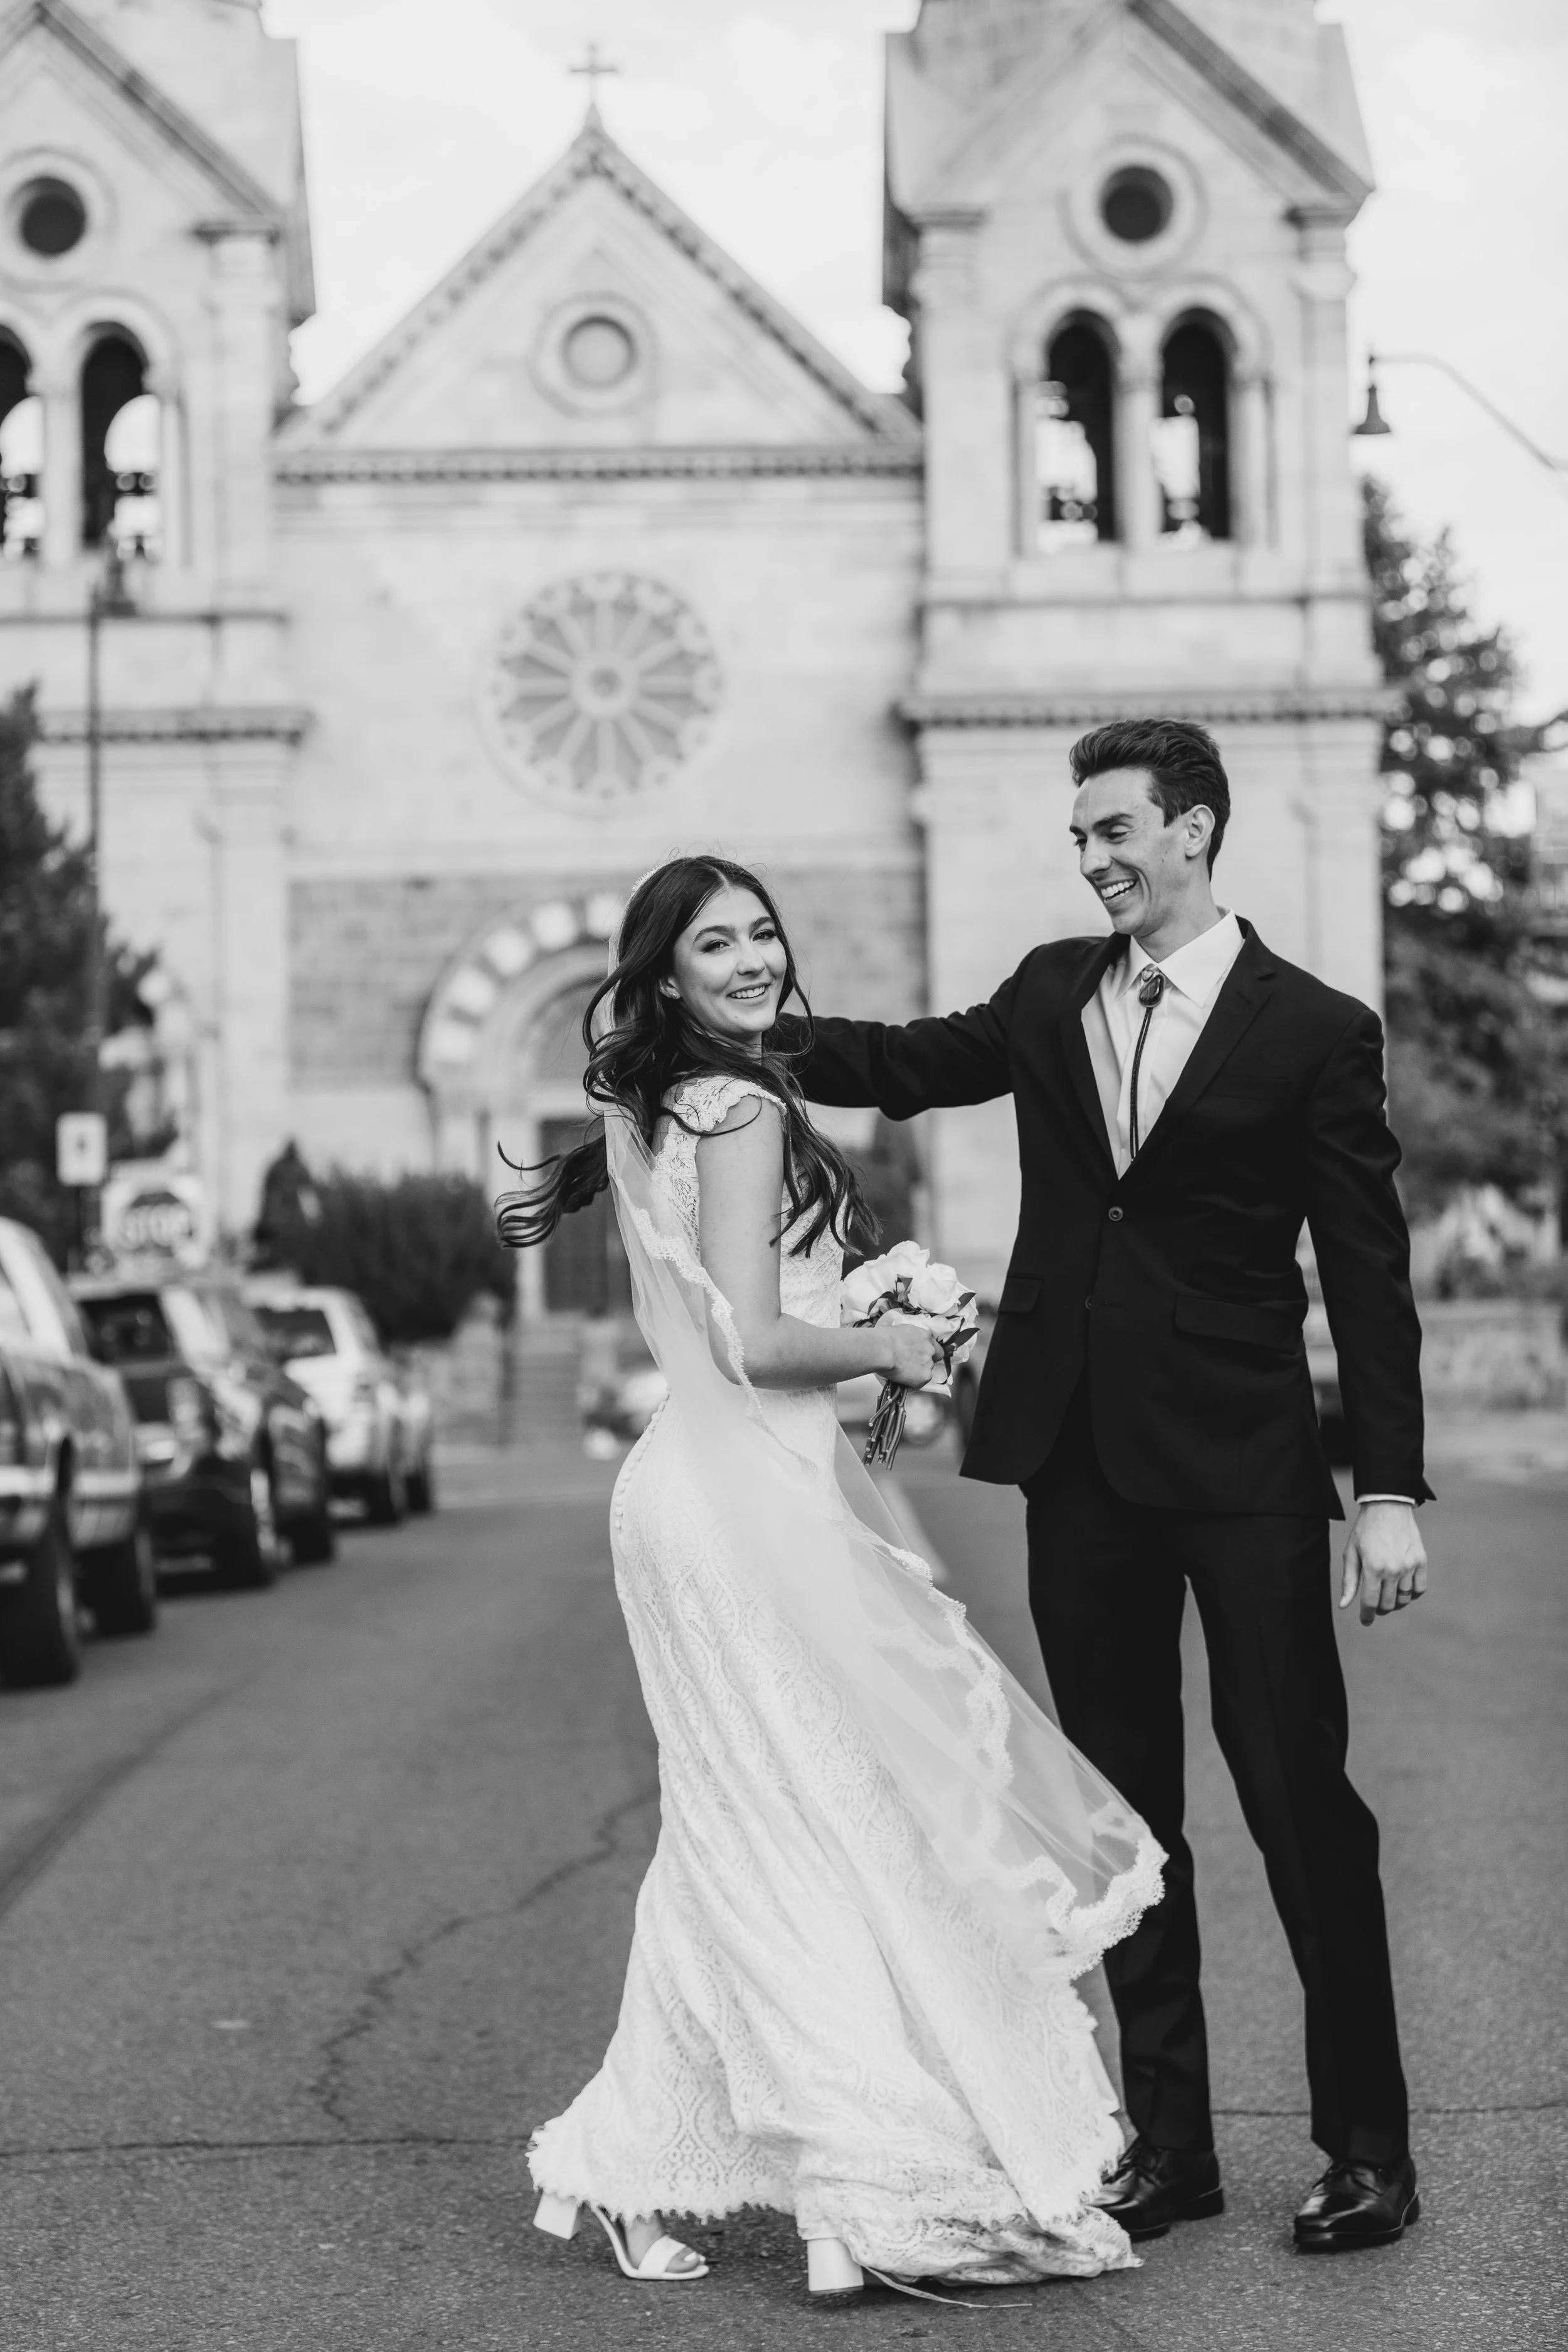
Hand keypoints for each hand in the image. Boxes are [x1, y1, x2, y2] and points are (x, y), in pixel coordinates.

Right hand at [877, 1315, 941, 1390]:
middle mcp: (930, 1349)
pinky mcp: (925, 1376)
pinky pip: (919, 1383)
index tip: (918, 1356)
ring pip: (926, 1372)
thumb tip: (901, 1345)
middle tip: (909, 1366)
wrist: (881, 1349)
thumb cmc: (883, 1340)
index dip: (926, 1353)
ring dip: (916, 1374)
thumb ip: (907, 1339)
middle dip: (922, 1364)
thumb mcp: (898, 1332)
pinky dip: (910, 1384)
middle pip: (932, 1360)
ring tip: (901, 1373)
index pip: (933, 1346)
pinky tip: (900, 1379)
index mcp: (923, 1335)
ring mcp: (928, 1363)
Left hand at [1339, 1501, 1427, 1626]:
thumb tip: (1344, 1606)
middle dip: (1379, 1610)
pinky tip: (1403, 1590)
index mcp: (1373, 1568)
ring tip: (1387, 1596)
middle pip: (1388, 1605)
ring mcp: (1409, 1566)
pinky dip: (1412, 1595)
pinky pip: (1419, 1589)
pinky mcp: (1421, 1561)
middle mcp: (1393, 1569)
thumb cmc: (1365, 1530)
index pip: (1370, 1603)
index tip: (1365, 1621)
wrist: (1387, 1506)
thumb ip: (1349, 1581)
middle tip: (1374, 1606)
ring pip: (1404, 1599)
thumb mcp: (1351, 1553)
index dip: (1366, 1616)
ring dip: (1394, 1603)